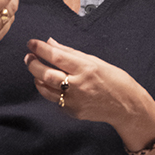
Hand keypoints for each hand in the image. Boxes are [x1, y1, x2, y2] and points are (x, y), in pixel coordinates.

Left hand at [25, 37, 154, 154]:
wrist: (126, 106)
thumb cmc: (114, 80)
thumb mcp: (95, 61)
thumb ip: (70, 53)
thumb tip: (50, 43)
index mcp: (86, 69)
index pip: (56, 56)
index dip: (40, 49)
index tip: (31, 43)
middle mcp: (79, 85)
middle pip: (45, 74)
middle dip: (33, 64)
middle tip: (28, 57)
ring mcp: (74, 101)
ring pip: (45, 89)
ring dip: (37, 78)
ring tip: (36, 69)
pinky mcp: (72, 112)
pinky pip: (54, 99)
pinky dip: (48, 90)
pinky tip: (50, 83)